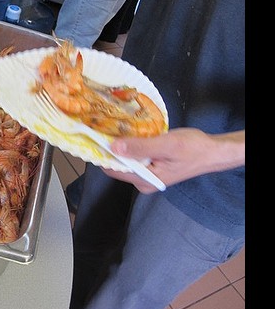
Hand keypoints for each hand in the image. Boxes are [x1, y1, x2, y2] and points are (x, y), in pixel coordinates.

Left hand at [101, 128, 244, 193]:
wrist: (213, 152)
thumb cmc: (193, 148)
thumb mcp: (166, 145)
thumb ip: (140, 147)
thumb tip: (113, 147)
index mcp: (144, 180)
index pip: (112, 169)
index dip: (102, 153)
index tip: (95, 135)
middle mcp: (142, 182)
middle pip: (116, 165)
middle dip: (110, 148)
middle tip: (105, 127)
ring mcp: (146, 176)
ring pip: (124, 160)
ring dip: (120, 146)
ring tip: (116, 127)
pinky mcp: (150, 168)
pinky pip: (134, 157)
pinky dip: (130, 146)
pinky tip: (130, 134)